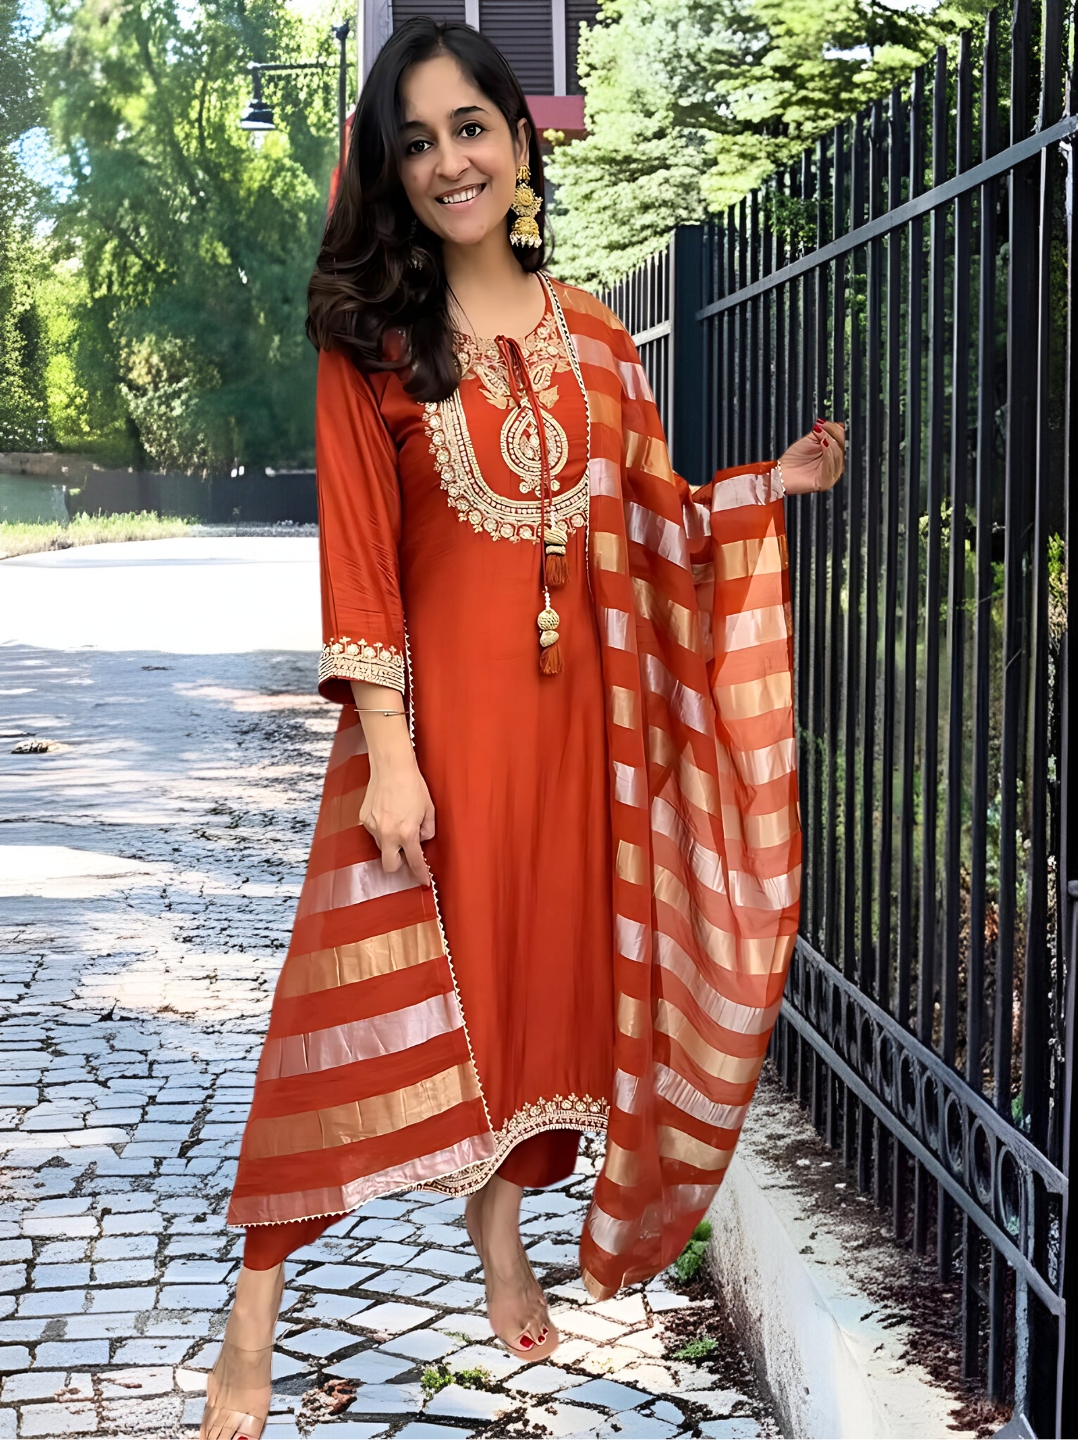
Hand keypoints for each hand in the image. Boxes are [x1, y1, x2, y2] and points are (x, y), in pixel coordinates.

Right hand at [360, 756, 434, 886]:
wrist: (391, 767)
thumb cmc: (412, 784)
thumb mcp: (429, 809)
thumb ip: (427, 829)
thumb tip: (421, 838)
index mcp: (407, 833)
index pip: (414, 861)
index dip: (420, 874)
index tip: (423, 881)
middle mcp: (388, 834)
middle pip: (389, 866)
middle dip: (398, 864)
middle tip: (406, 852)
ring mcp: (373, 827)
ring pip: (382, 846)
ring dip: (390, 841)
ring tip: (397, 820)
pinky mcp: (364, 818)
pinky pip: (374, 831)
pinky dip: (381, 828)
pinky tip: (387, 812)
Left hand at [778, 419, 845, 494]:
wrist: (781, 472)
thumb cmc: (793, 459)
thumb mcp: (810, 439)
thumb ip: (823, 431)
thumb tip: (837, 425)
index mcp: (832, 454)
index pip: (841, 440)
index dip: (834, 429)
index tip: (823, 422)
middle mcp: (833, 465)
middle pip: (841, 447)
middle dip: (832, 435)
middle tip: (820, 429)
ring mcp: (831, 474)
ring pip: (838, 456)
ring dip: (830, 443)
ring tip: (820, 437)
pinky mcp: (826, 482)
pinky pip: (832, 467)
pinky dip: (828, 453)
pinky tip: (823, 444)